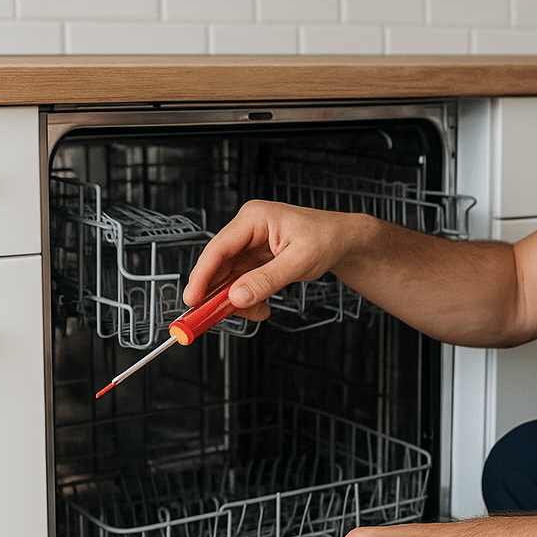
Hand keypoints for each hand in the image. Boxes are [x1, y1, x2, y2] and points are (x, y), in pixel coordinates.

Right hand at [183, 200, 352, 319]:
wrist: (343, 240)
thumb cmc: (327, 239)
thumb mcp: (299, 261)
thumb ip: (267, 280)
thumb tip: (238, 297)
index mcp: (253, 219)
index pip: (218, 249)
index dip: (201, 276)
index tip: (192, 299)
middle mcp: (247, 229)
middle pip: (218, 265)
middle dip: (218, 293)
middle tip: (215, 317)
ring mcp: (250, 244)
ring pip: (228, 277)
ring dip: (236, 299)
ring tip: (257, 312)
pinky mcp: (255, 258)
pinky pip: (241, 281)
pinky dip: (247, 297)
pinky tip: (261, 306)